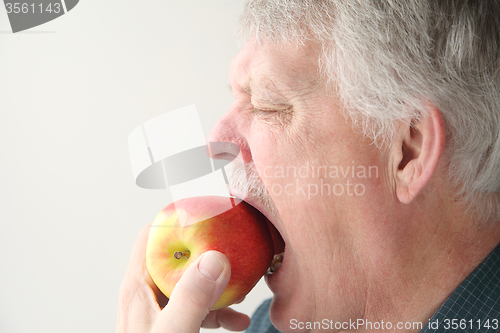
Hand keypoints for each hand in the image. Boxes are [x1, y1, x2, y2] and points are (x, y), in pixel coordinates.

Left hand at [116, 223, 250, 332]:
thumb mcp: (173, 332)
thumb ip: (191, 298)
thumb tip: (215, 258)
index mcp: (139, 286)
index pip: (151, 237)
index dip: (176, 220)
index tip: (207, 215)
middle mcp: (148, 293)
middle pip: (177, 257)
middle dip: (208, 255)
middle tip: (234, 251)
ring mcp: (160, 310)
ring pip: (191, 283)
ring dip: (217, 286)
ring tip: (241, 294)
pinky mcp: (172, 325)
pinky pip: (196, 308)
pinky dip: (217, 311)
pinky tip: (236, 322)